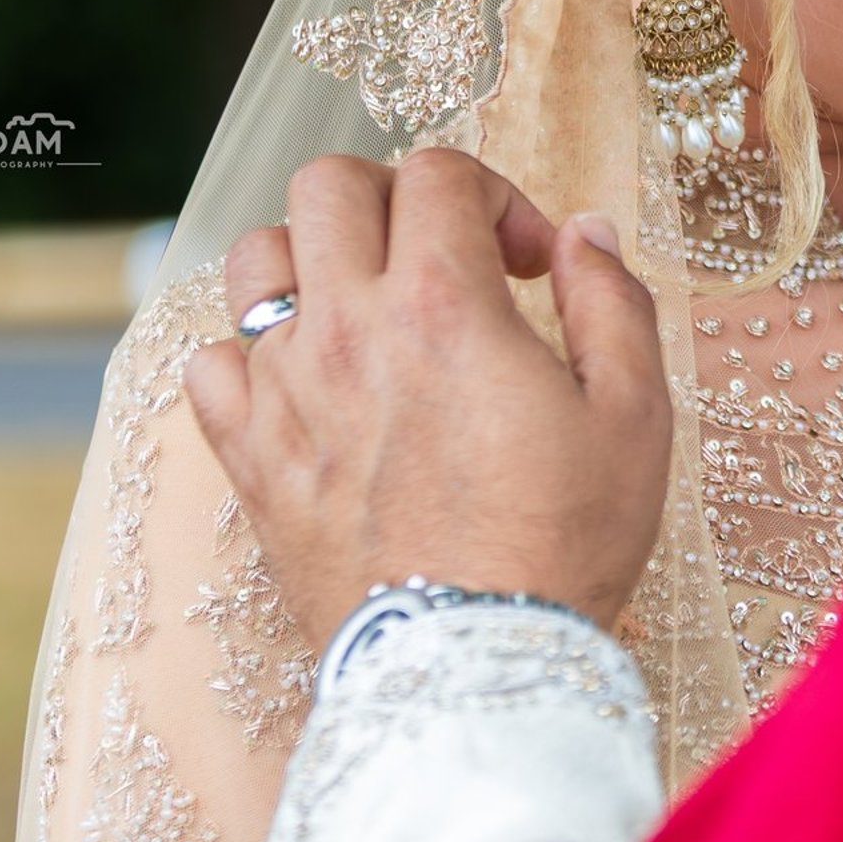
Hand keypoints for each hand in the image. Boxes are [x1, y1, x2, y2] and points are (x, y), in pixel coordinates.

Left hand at [184, 148, 671, 649]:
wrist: (472, 669)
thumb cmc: (562, 544)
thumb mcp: (633, 414)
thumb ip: (610, 301)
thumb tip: (582, 232)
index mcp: (444, 304)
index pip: (438, 172)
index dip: (495, 194)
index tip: (529, 264)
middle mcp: (349, 330)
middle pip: (329, 187)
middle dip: (392, 196)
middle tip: (441, 255)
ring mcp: (286, 393)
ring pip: (257, 260)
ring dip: (313, 258)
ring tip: (367, 306)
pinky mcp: (250, 460)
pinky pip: (209, 364)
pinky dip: (249, 353)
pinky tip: (307, 380)